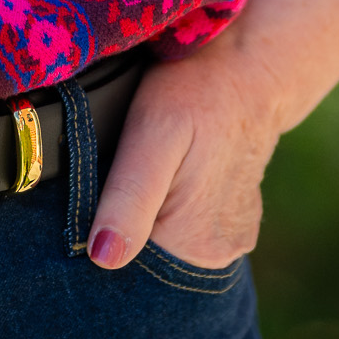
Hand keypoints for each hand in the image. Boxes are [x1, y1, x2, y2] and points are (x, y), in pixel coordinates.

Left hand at [86, 23, 281, 269]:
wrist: (251, 69)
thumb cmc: (196, 91)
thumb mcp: (152, 133)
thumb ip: (129, 198)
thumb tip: (104, 259)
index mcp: (195, 242)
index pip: (122, 269)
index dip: (96, 237)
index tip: (87, 200)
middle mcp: (217, 254)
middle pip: (143, 261)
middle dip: (116, 230)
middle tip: (109, 177)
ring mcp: (229, 241)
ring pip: (161, 246)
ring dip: (138, 220)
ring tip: (136, 174)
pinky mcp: (232, 223)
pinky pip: (183, 231)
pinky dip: (163, 211)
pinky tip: (160, 178)